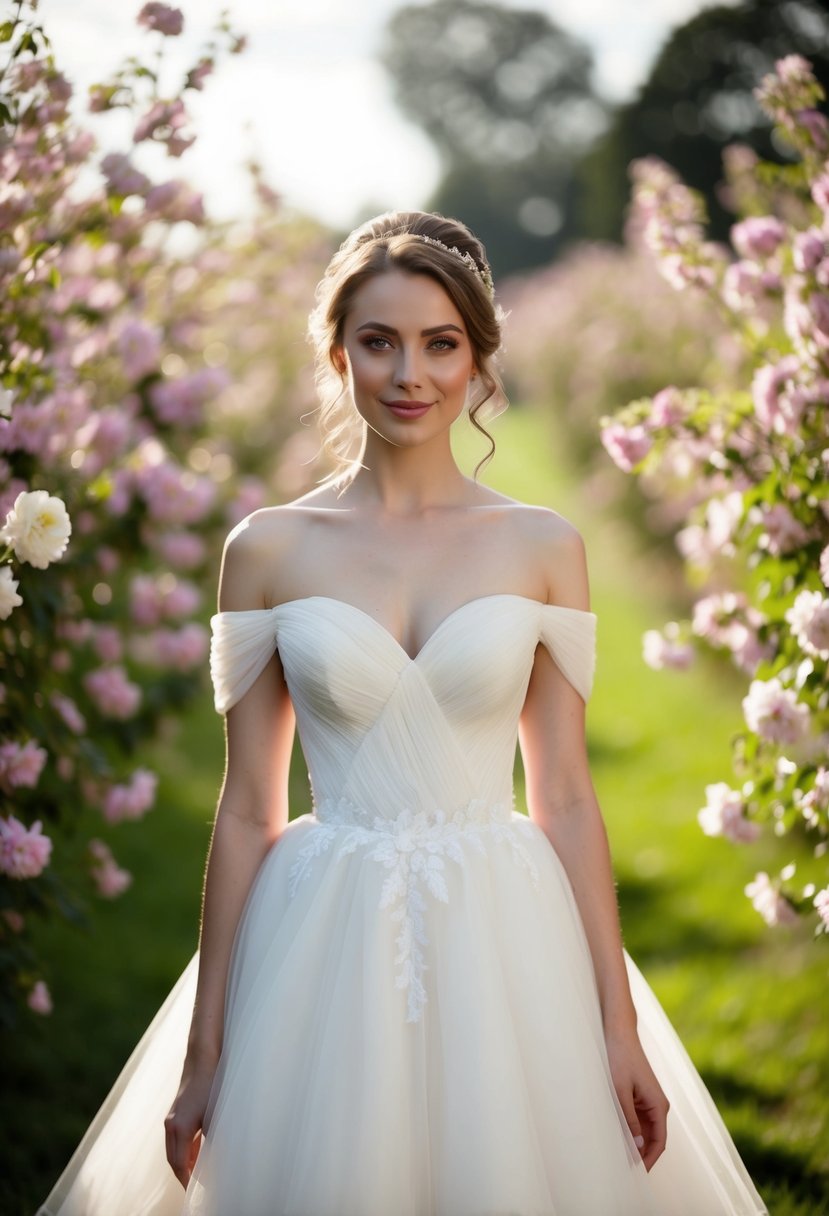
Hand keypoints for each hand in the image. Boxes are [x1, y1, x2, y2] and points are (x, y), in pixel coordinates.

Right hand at [165, 1061, 216, 1188]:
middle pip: (173, 1160)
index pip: (180, 1165)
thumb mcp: (216, 1116)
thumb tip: (218, 1160)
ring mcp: (172, 1118)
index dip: (187, 1181)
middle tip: (194, 1191)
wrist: (203, 1057)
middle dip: (183, 1176)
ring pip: (174, 1149)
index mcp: (179, 1129)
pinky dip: (185, 1150)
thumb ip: (213, 1139)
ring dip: (184, 1163)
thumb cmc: (213, 1085)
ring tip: (197, 1177)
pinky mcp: (176, 1112)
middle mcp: (171, 1125)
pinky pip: (177, 1138)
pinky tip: (197, 1155)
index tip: (195, 1194)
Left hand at [605, 1029, 668, 1171]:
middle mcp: (658, 1106)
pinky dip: (632, 1131)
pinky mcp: (642, 1098)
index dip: (650, 1159)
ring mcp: (650, 1102)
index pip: (660, 1141)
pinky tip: (620, 1138)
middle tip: (626, 1169)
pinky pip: (639, 1121)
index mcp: (659, 1105)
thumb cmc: (621, 1060)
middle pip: (654, 1139)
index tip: (638, 1172)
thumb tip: (636, 1144)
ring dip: (636, 1143)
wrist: (620, 1035)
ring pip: (646, 1131)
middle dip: (642, 1154)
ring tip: (621, 1156)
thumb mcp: (621, 1091)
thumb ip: (629, 1118)